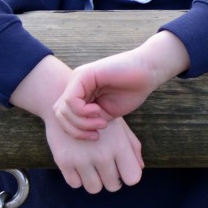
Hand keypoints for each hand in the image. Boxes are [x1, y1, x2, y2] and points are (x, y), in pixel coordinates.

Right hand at [45, 114, 143, 193]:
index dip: (129, 175)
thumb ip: (133, 147)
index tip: (124, 169)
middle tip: (107, 166)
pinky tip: (80, 164)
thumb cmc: (100, 117)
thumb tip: (140, 168)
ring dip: (95, 180)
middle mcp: (101, 155)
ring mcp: (81, 159)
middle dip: (112, 179)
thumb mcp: (120, 127)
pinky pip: (75, 184)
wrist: (68, 104)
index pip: (133, 178)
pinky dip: (79, 178)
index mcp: (119, 145)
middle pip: (113, 186)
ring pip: (94, 188)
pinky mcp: (63, 161)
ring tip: (94, 166)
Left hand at [54, 31, 189, 138]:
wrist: (148, 71)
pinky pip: (71, 100)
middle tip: (95, 134)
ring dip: (81, 123)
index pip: (63, 118)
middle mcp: (75, 86)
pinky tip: (98, 112)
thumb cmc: (132, 91)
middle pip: (59, 114)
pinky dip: (82, 112)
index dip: (75, 132)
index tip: (95, 137)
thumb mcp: (106, 113)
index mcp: (80, 94)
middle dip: (75, 130)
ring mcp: (78, 79)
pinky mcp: (83, 75)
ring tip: (101, 123)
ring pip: (63, 109)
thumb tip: (74, 136)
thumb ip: (89, 121)